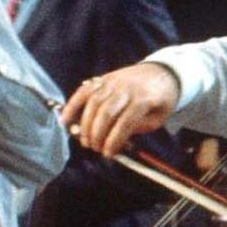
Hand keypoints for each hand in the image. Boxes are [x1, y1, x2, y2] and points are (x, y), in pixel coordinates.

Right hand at [63, 62, 179, 158]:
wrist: (162, 72)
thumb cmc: (161, 100)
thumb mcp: (158, 117)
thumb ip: (138, 128)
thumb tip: (115, 141)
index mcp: (144, 99)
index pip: (126, 121)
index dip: (114, 140)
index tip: (108, 154)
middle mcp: (126, 88)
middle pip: (106, 112)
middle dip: (97, 134)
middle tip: (95, 148)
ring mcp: (113, 81)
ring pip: (93, 102)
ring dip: (85, 124)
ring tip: (85, 140)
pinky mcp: (103, 79)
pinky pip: (84, 91)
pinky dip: (72, 105)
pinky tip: (64, 119)